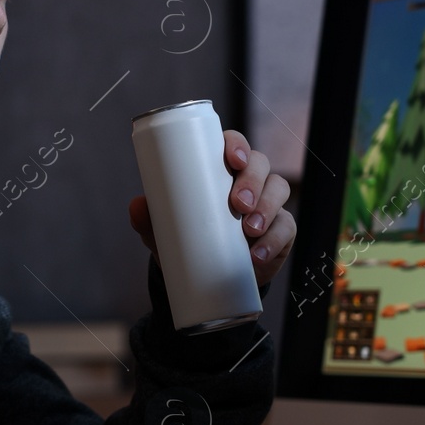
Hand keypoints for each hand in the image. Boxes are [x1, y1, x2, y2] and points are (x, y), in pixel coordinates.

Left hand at [128, 128, 295, 288]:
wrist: (208, 279)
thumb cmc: (189, 241)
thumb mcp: (165, 230)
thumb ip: (149, 218)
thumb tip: (137, 205)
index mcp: (220, 170)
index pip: (233, 145)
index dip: (237, 145)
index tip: (232, 159)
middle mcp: (249, 180)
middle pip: (260, 163)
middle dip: (252, 180)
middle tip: (238, 204)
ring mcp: (269, 203)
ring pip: (279, 189)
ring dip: (267, 207)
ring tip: (249, 230)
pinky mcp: (282, 230)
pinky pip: (287, 227)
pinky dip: (275, 239)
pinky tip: (258, 253)